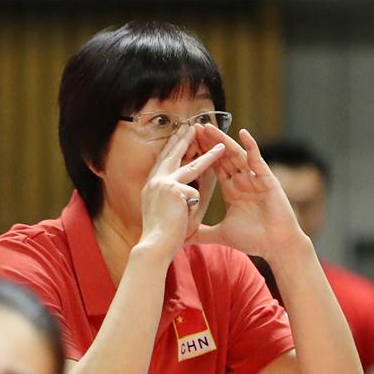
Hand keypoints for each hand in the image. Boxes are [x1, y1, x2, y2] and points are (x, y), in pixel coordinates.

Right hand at [138, 125, 224, 262]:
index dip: (173, 150)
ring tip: (222, 146)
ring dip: (208, 156)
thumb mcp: (170, 213)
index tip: (179, 139)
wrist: (154, 247)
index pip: (164, 162)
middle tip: (192, 126)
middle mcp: (154, 181)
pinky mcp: (174, 189)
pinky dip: (195, 208)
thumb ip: (181, 198)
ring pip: (190, 167)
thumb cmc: (162, 236)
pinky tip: (186, 220)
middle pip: (172, 155)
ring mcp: (163, 183)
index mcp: (151, 186)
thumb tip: (198, 187)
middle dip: (183, 140)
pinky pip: (196, 193)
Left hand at [188, 125, 306, 261]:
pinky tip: (243, 133)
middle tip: (193, 126)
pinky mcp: (267, 180)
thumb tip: (182, 238)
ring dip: (223, 140)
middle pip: (222, 156)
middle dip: (208, 142)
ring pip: (236, 155)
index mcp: (232, 190)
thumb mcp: (221, 234)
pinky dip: (251, 146)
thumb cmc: (253, 239)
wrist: (276, 246)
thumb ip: (202, 233)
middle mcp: (243, 181)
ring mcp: (255, 179)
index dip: (201, 154)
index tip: (186, 143)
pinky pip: (257, 160)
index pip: (214, 167)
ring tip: (208, 127)